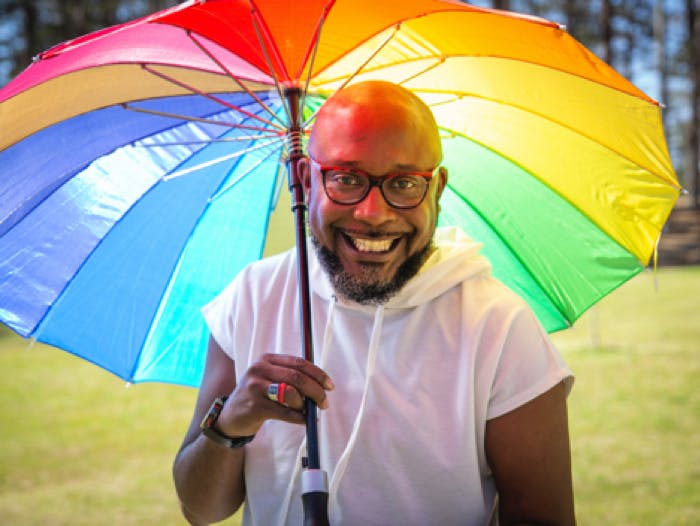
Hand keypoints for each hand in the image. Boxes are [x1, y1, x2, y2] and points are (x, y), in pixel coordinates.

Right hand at [216, 354, 333, 436]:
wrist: (230, 416)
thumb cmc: (257, 397)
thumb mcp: (269, 379)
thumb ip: (291, 377)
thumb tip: (321, 386)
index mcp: (266, 359)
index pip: (298, 362)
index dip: (318, 374)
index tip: (330, 386)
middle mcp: (259, 369)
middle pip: (297, 377)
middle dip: (316, 391)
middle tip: (324, 403)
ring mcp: (255, 387)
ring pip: (291, 393)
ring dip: (305, 405)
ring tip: (307, 412)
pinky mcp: (254, 406)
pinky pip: (284, 412)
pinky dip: (298, 417)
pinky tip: (304, 420)